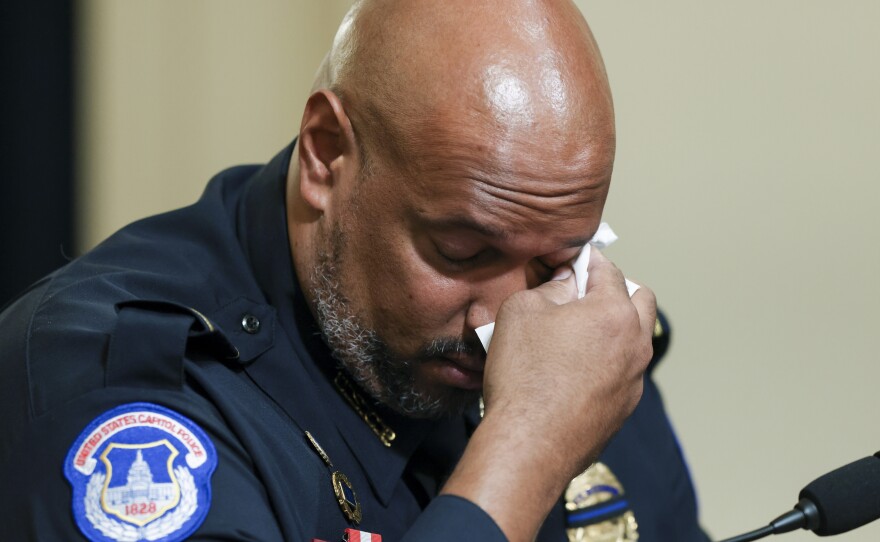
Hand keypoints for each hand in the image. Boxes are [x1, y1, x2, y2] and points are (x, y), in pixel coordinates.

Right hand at [442, 249, 655, 540]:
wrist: (529, 445)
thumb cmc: (523, 374)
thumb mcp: (521, 311)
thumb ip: (549, 287)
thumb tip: (565, 284)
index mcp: (615, 312)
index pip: (609, 270)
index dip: (586, 261)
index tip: (569, 263)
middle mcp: (635, 344)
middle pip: (641, 299)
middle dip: (615, 289)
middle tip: (579, 295)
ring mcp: (634, 379)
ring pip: (635, 338)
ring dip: (613, 327)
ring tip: (575, 334)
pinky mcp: (624, 408)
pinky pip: (623, 371)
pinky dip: (606, 361)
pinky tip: (572, 371)